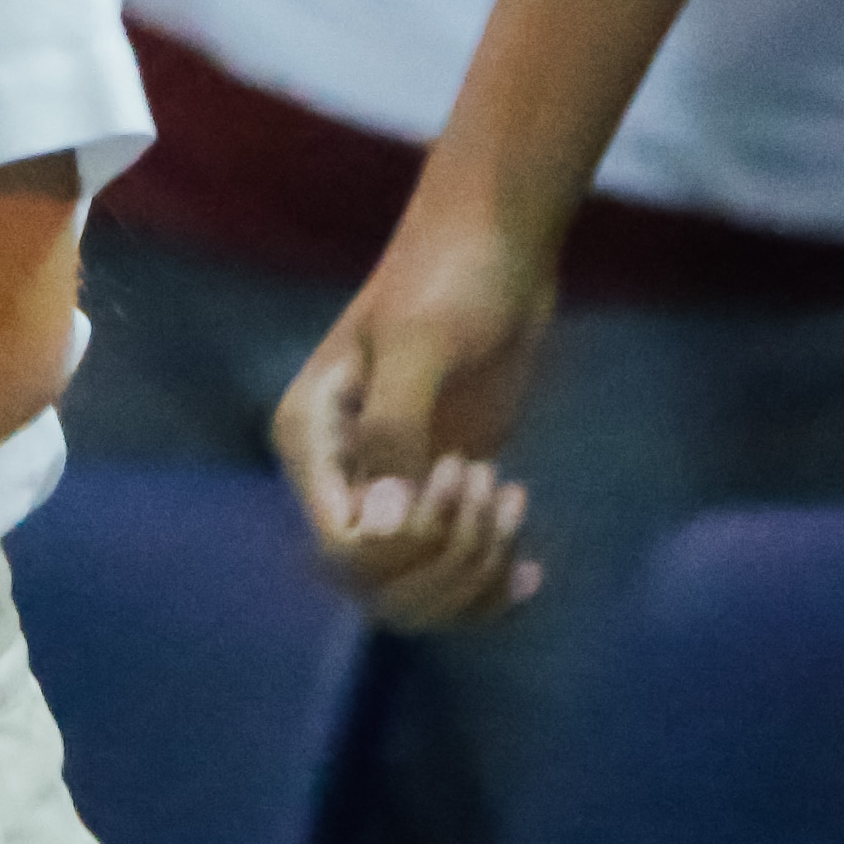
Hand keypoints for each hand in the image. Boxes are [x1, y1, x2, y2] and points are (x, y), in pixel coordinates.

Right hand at [274, 206, 553, 632]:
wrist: (497, 248)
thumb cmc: (448, 279)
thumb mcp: (417, 344)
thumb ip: (393, 430)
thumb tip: (383, 525)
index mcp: (312, 440)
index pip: (341, 547)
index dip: (406, 544)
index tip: (456, 473)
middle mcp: (342, 478)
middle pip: (378, 586)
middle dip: (447, 561)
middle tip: (491, 486)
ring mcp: (394, 492)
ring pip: (417, 594)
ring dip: (474, 572)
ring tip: (510, 499)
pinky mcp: (441, 497)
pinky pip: (452, 578)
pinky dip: (492, 588)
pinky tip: (530, 569)